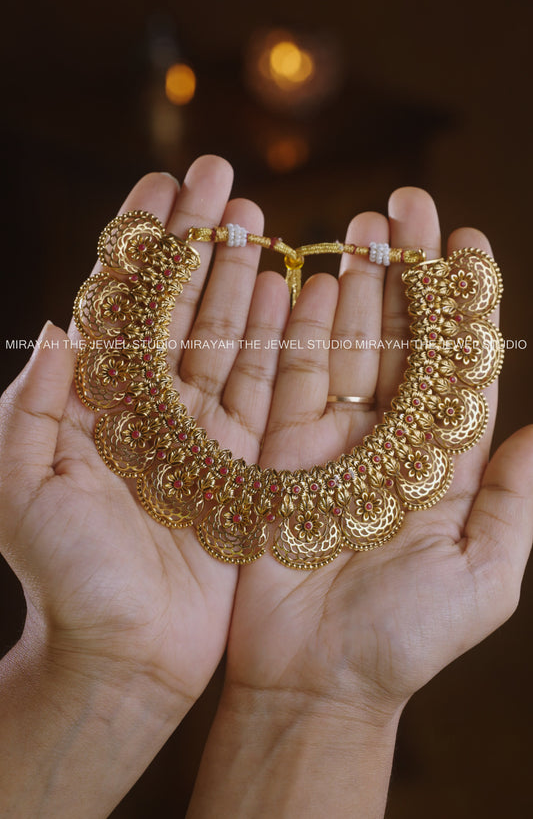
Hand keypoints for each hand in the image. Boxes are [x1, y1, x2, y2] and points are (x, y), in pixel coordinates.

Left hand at [0, 156, 288, 814]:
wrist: (120, 657)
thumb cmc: (61, 579)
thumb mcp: (19, 487)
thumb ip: (34, 405)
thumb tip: (65, 325)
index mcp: (97, 403)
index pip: (121, 302)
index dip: (142, 242)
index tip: (161, 184)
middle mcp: (152, 406)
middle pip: (179, 303)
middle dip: (197, 238)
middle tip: (220, 176)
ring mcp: (201, 430)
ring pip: (226, 334)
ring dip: (241, 274)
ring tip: (255, 220)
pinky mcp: (244, 462)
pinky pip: (264, 387)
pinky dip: (276, 337)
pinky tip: (286, 290)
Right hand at [188, 187, 532, 817]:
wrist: (315, 681)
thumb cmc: (406, 637)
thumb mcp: (485, 573)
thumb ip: (517, 497)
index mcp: (444, 459)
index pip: (459, 362)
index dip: (465, 300)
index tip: (468, 241)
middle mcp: (388, 438)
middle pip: (401, 335)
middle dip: (407, 269)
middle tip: (405, 204)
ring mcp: (329, 437)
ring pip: (344, 340)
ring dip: (352, 282)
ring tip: (359, 226)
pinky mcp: (276, 448)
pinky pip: (287, 373)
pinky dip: (296, 325)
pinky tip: (304, 279)